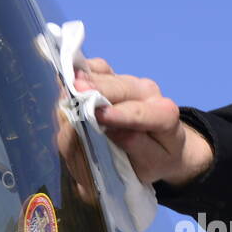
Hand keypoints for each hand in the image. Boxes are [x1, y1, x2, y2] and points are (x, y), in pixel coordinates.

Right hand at [73, 57, 213, 186]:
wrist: (163, 145)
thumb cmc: (157, 158)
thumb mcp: (153, 162)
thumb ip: (137, 147)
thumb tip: (113, 132)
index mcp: (164, 115)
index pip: (140, 113)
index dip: (119, 114)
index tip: (100, 115)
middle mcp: (148, 92)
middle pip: (119, 88)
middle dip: (97, 90)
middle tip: (74, 91)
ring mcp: (131, 81)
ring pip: (106, 76)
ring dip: (85, 82)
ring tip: (68, 86)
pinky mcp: (116, 77)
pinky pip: (98, 68)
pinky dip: (83, 71)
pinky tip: (70, 77)